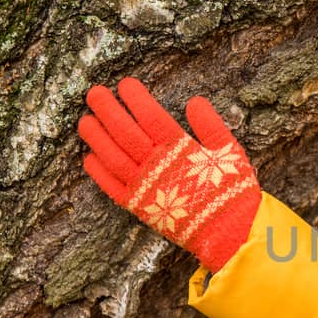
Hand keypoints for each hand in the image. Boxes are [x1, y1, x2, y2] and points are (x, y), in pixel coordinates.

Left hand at [78, 77, 260, 271]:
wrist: (229, 233)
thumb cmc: (232, 190)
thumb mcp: (230, 152)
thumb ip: (211, 125)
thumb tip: (195, 101)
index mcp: (180, 150)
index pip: (151, 117)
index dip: (137, 99)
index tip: (125, 84)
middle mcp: (158, 166)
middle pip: (126, 133)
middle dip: (109, 111)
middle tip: (95, 93)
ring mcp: (145, 188)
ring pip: (113, 157)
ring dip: (97, 138)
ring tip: (85, 120)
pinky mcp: (140, 208)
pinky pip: (113, 188)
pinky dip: (99, 173)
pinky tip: (89, 157)